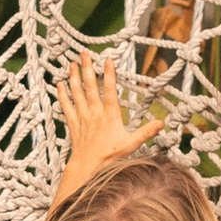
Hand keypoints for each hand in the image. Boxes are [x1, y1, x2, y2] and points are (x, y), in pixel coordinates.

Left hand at [59, 53, 154, 169]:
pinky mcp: (73, 123)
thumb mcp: (131, 144)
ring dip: (74, 77)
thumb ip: (146, 132)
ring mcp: (82, 117)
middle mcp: (95, 113)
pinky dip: (62, 95)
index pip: (109, 90)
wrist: (88, 166)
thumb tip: (161, 123)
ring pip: (77, 93)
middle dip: (87, 69)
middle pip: (90, 86)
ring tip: (72, 63)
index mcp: (110, 115)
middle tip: (84, 54)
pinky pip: (66, 106)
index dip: (108, 74)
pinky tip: (59, 84)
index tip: (107, 60)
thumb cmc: (110, 156)